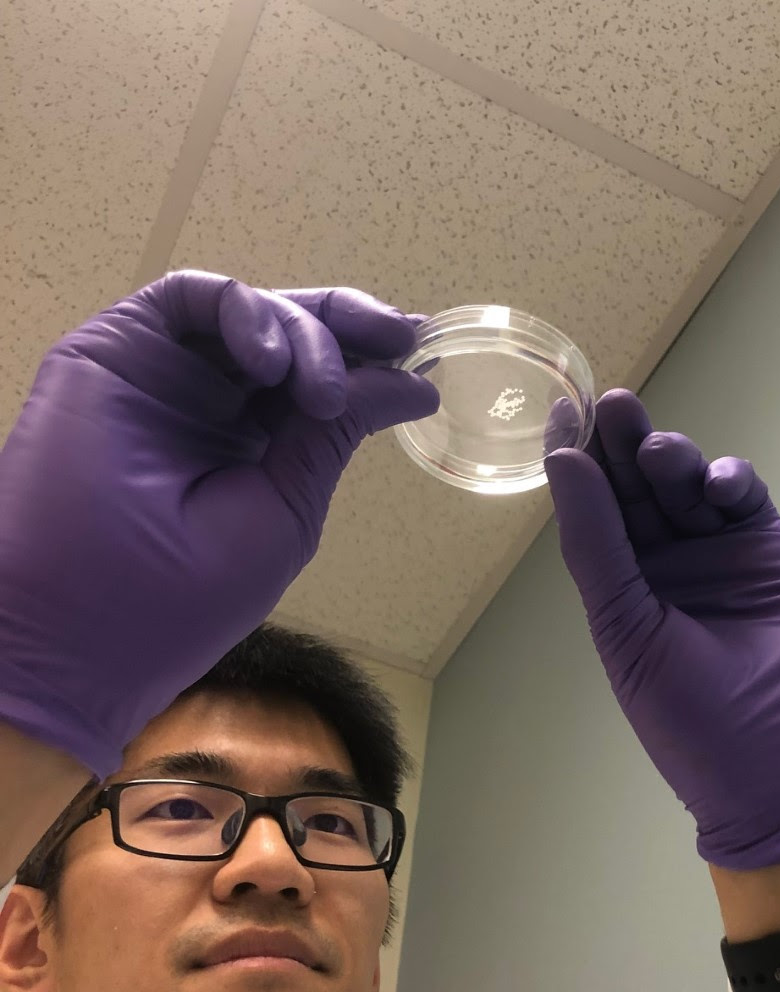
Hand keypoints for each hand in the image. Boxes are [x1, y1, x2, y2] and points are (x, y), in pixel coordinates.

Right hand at [0, 270, 437, 777]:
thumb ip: (334, 435)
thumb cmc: (187, 590)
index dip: (371, 359)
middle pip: (293, 331)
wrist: (79, 624)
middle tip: (400, 335)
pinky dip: (243, 310)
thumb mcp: (286, 507)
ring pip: (251, 311)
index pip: (320, 381)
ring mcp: (167, 373)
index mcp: (255, 446)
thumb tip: (411, 384)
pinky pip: (189, 298)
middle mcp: (214, 403)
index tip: (420, 351)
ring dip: (303, 333)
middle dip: (351, 326)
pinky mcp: (118, 349)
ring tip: (320, 393)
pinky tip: (271, 361)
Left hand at [545, 390, 779, 869]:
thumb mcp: (627, 633)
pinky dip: (730, 482)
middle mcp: (668, 565)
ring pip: (689, 486)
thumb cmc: (693, 720)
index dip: (576, 460)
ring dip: (673, 460)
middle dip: (623, 444)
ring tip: (658, 452)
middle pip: (638, 488)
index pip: (593, 512)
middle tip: (613, 404)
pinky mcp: (776, 553)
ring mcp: (723, 556)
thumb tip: (563, 463)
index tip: (561, 409)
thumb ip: (597, 547)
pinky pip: (746, 502)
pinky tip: (714, 485)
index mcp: (623, 588)